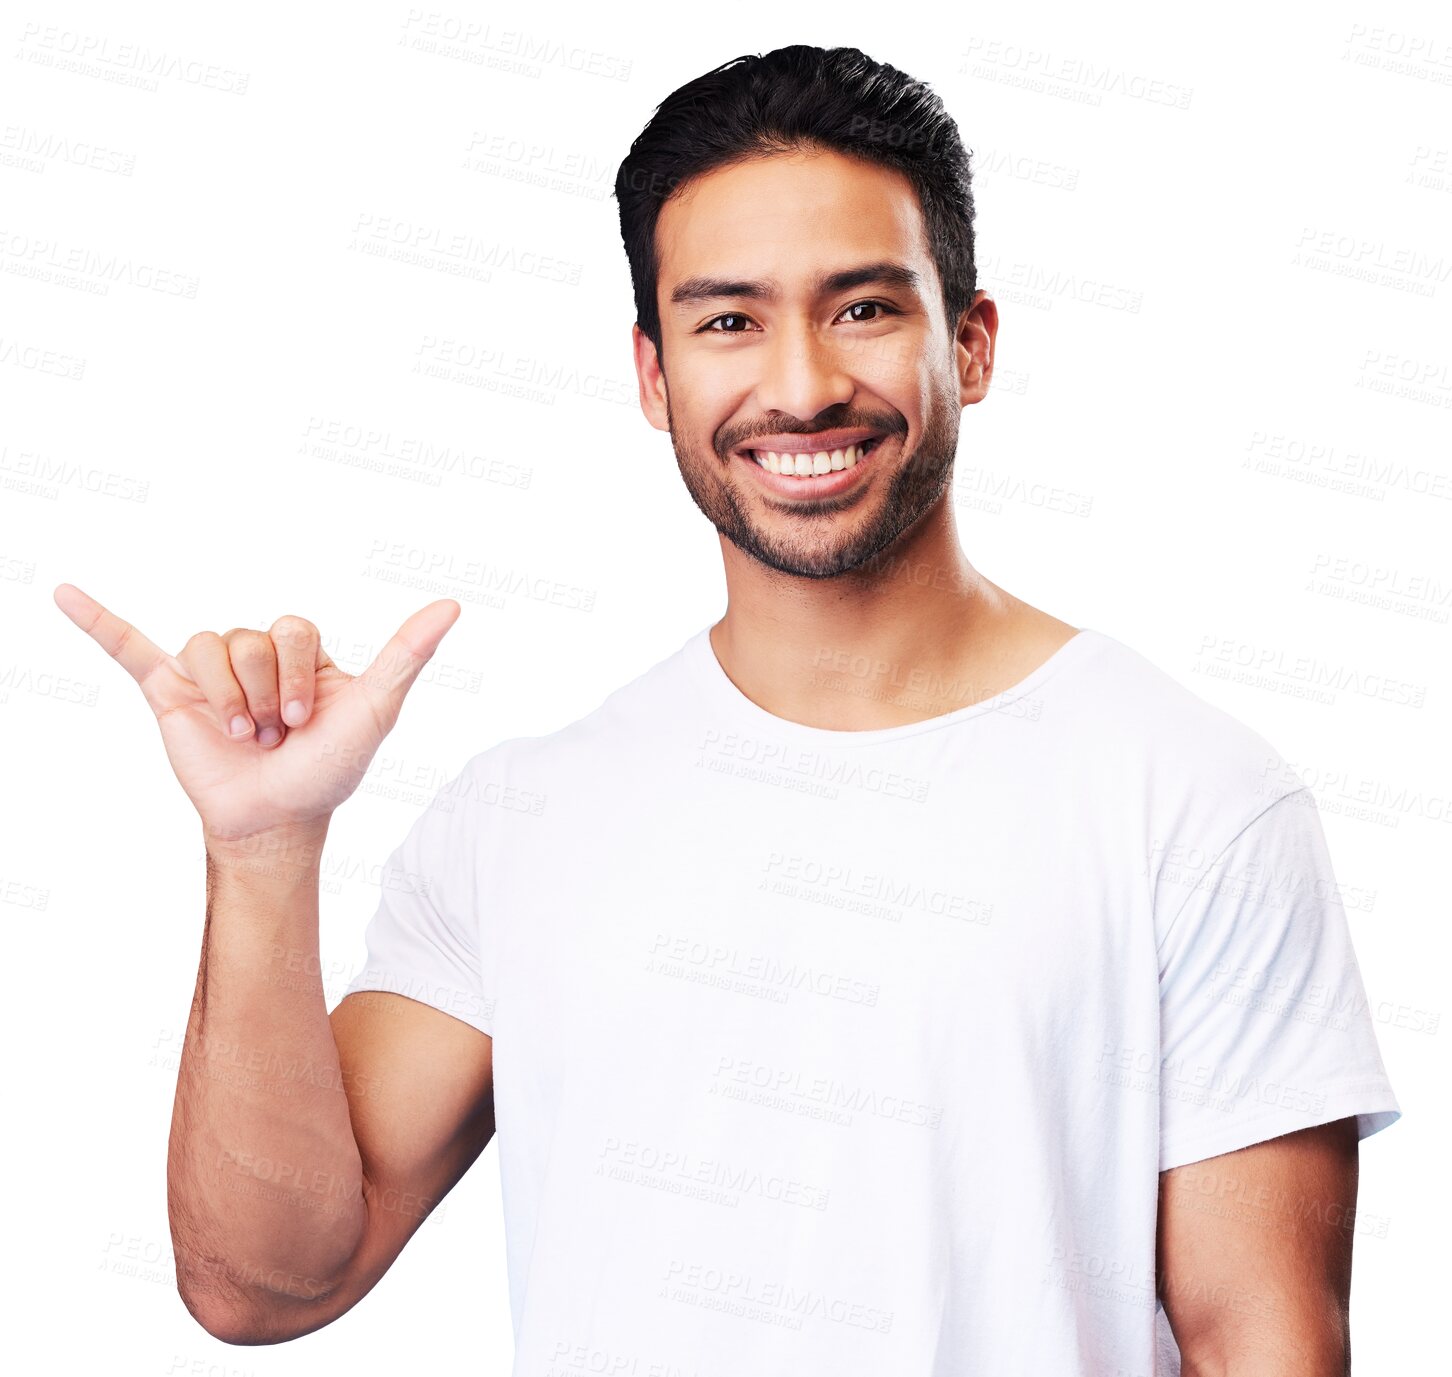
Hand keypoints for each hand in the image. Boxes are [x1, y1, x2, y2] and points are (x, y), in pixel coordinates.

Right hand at [54, 584, 460, 846]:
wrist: (277, 821)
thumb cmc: (330, 769)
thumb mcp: (374, 708)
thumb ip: (408, 655)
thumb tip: (453, 604)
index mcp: (300, 653)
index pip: (290, 628)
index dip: (296, 675)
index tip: (306, 721)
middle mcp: (254, 656)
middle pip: (248, 636)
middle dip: (265, 690)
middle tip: (274, 734)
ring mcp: (209, 673)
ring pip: (207, 646)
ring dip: (228, 696)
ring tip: (242, 734)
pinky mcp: (168, 694)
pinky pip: (129, 646)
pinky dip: (97, 620)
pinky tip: (65, 594)